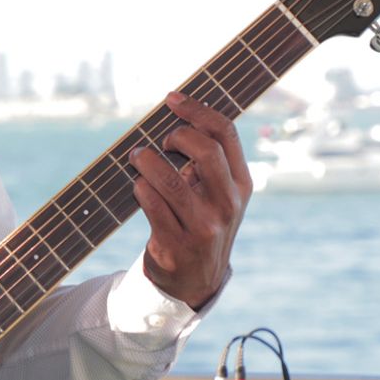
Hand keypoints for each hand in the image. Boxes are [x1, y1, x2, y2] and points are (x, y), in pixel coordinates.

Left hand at [130, 92, 252, 308]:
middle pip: (205, 151)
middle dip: (177, 135)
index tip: (172, 99)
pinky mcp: (175, 245)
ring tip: (137, 157)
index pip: (226, 134)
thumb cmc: (202, 222)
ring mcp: (202, 227)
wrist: (196, 280)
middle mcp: (227, 204)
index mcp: (241, 184)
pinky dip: (139, 187)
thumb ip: (208, 161)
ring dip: (146, 161)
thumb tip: (180, 115)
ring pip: (169, 180)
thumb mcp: (218, 194)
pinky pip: (150, 204)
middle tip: (161, 141)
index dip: (197, 110)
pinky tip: (138, 186)